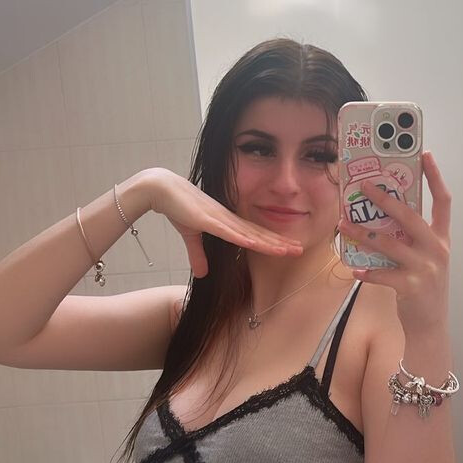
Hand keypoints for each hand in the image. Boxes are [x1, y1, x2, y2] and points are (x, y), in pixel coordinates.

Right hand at [143, 168, 302, 278]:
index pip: (255, 235)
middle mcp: (228, 219)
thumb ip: (198, 254)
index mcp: (227, 222)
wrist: (162, 189)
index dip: (272, 242)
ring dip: (268, 243)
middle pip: (259, 234)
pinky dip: (241, 238)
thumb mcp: (190, 236)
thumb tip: (202, 274)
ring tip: (287, 250)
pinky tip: (255, 244)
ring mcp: (219, 219)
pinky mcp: (206, 220)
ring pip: (249, 234)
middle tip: (300, 250)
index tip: (289, 249)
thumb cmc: (178, 208)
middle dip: (279, 243)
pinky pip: (227, 231)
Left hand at [337, 150, 450, 335]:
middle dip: (386, 199)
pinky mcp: (412, 286)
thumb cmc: (423, 288)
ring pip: (389, 244)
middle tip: (365, 186)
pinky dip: (366, 271)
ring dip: (363, 233)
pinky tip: (354, 269)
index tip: (425, 155)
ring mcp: (425, 268)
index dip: (435, 177)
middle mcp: (436, 250)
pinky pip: (383, 274)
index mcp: (441, 239)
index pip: (443, 201)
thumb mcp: (426, 259)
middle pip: (411, 216)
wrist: (430, 325)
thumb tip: (385, 214)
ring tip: (344, 225)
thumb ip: (412, 238)